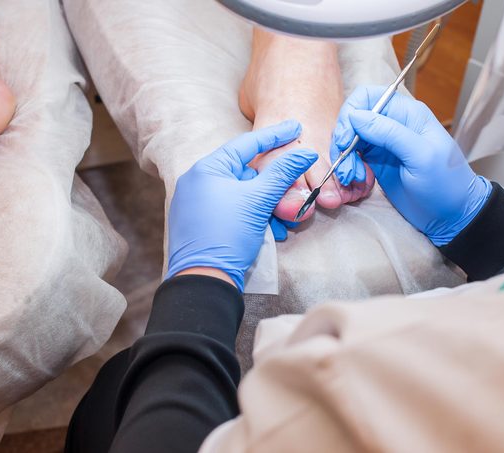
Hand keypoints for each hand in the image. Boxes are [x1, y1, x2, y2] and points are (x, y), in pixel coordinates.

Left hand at [166, 120, 318, 290]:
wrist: (203, 280)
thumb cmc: (227, 235)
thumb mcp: (258, 200)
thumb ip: (283, 173)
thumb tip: (306, 152)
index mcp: (207, 169)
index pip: (246, 144)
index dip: (275, 135)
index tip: (295, 126)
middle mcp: (198, 182)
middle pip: (245, 173)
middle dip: (273, 187)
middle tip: (295, 193)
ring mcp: (197, 204)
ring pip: (242, 196)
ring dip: (266, 207)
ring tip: (282, 223)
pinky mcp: (201, 224)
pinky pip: (233, 211)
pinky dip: (253, 218)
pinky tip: (270, 232)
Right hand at [331, 86, 491, 245]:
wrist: (450, 213)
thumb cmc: (445, 184)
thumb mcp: (421, 156)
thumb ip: (389, 133)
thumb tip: (355, 116)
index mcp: (407, 113)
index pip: (367, 97)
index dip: (350, 114)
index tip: (344, 140)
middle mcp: (392, 123)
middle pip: (352, 118)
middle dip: (343, 140)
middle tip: (346, 165)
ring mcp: (382, 143)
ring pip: (349, 139)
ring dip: (344, 158)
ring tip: (352, 177)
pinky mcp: (375, 161)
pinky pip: (352, 157)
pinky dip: (349, 167)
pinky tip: (357, 180)